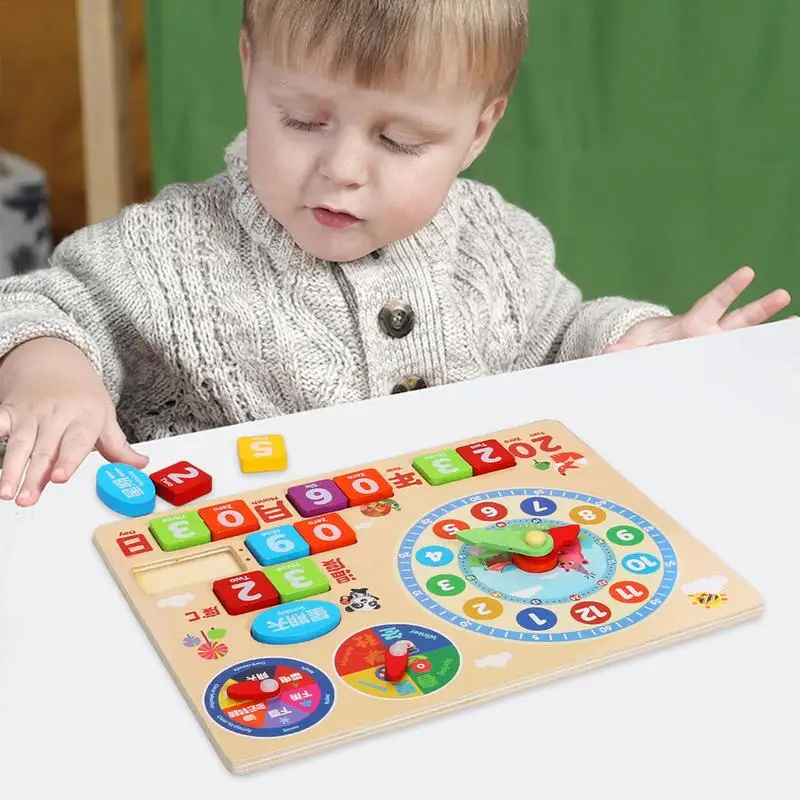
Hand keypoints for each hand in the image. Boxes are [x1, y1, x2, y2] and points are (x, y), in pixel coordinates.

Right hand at [0, 337, 148, 505]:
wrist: (55, 360)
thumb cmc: (83, 395)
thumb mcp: (105, 417)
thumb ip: (119, 447)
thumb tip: (141, 465)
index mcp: (84, 417)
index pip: (77, 441)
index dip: (68, 459)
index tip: (60, 477)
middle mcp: (56, 415)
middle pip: (45, 449)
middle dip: (35, 476)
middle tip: (27, 499)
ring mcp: (30, 414)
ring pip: (18, 444)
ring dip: (10, 469)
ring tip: (6, 492)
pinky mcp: (8, 412)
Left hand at [603, 267, 791, 353]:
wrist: (653, 350)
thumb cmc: (646, 343)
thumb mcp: (634, 345)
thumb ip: (624, 349)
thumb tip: (609, 353)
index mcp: (692, 325)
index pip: (712, 304)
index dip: (729, 289)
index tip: (747, 272)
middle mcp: (711, 333)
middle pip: (739, 319)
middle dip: (760, 308)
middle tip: (784, 294)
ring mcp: (718, 345)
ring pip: (746, 336)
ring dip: (768, 332)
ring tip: (795, 323)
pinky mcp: (719, 360)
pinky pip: (740, 360)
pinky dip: (759, 359)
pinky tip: (782, 356)